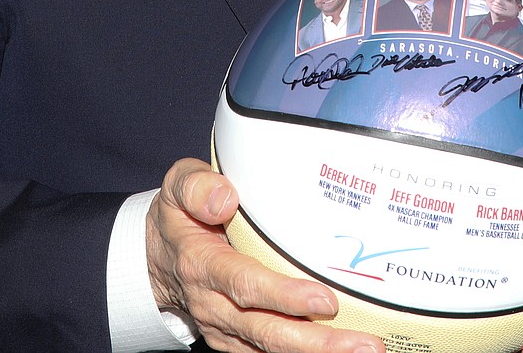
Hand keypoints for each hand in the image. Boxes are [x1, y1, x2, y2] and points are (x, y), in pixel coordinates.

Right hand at [146, 157, 385, 352]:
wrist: (156, 256)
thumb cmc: (178, 215)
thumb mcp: (176, 186)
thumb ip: (197, 186)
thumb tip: (225, 198)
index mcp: (202, 264)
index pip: (245, 285)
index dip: (284, 297)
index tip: (325, 300)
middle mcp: (213, 303)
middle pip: (268, 330)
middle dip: (318, 342)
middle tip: (366, 343)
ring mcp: (225, 327)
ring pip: (273, 347)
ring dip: (320, 352)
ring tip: (366, 348)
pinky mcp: (236, 338)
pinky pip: (270, 351)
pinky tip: (342, 349)